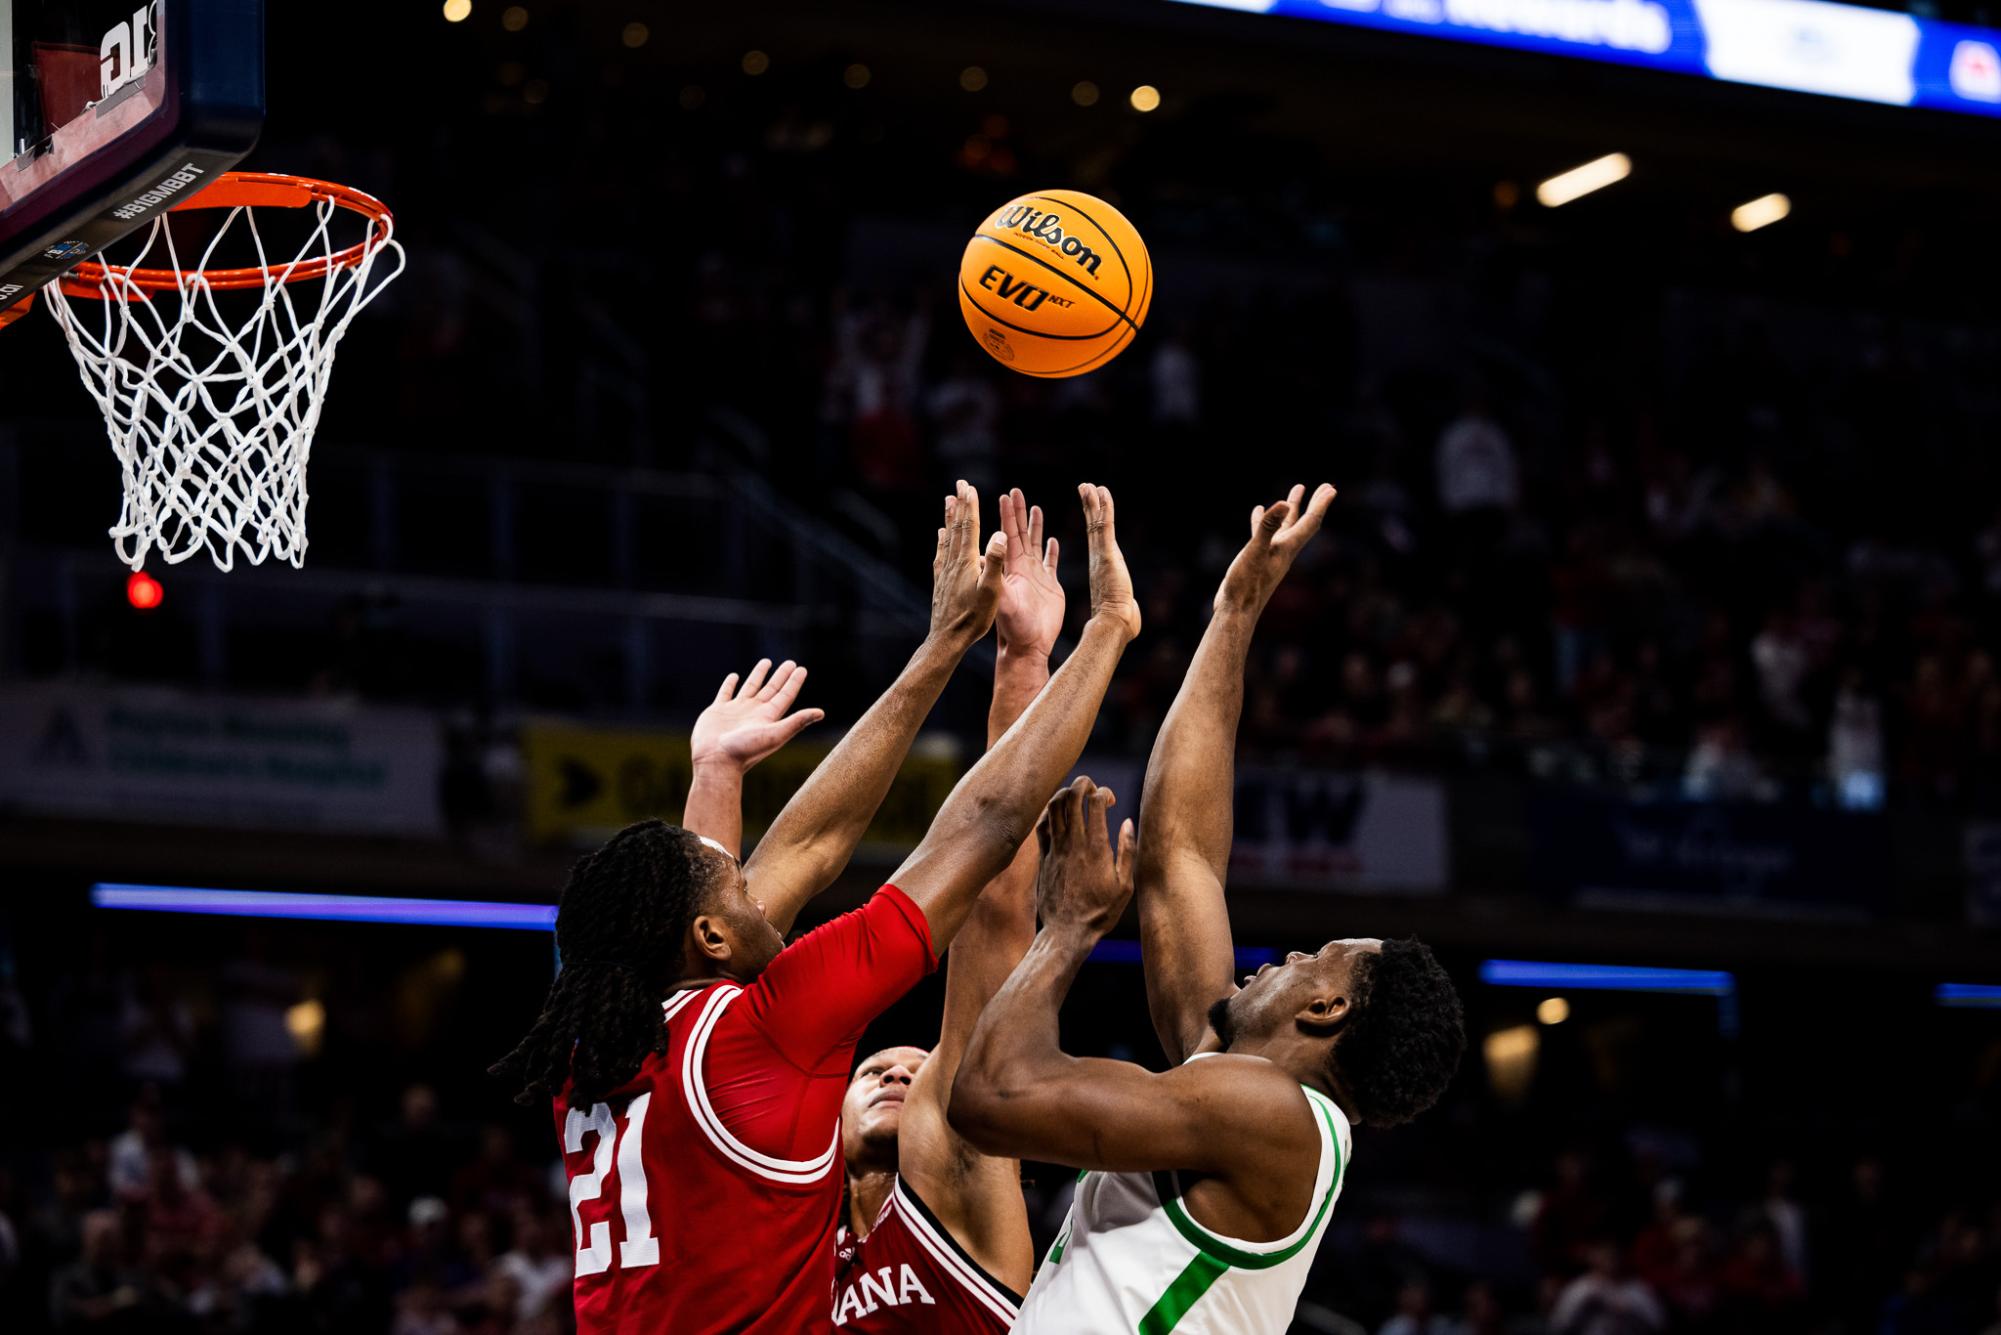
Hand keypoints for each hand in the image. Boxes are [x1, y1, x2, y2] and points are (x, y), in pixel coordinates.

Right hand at [689, 660, 824, 771]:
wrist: (715, 761)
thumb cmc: (745, 751)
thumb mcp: (775, 734)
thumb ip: (796, 722)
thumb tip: (821, 713)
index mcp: (768, 718)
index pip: (785, 696)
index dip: (794, 682)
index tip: (801, 669)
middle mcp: (753, 713)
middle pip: (771, 690)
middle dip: (781, 676)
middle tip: (790, 662)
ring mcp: (735, 712)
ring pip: (750, 688)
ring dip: (758, 675)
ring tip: (766, 662)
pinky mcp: (717, 712)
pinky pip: (725, 693)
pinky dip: (729, 684)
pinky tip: (734, 676)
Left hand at [929, 480, 1006, 648]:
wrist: (947, 639)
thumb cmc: (973, 618)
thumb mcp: (990, 592)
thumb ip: (994, 563)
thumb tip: (999, 535)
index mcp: (967, 562)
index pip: (970, 527)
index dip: (970, 506)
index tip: (970, 487)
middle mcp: (954, 562)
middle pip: (958, 527)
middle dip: (960, 505)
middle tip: (959, 485)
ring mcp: (946, 571)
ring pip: (948, 537)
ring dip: (950, 517)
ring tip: (948, 501)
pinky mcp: (941, 581)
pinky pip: (942, 553)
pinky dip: (943, 539)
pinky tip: (941, 535)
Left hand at [996, 487, 1063, 657]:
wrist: (1024, 649)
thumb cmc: (1009, 627)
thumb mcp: (999, 596)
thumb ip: (996, 570)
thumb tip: (992, 542)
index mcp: (1007, 568)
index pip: (1003, 533)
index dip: (1001, 514)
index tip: (1000, 494)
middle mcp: (1019, 569)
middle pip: (1017, 533)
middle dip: (1015, 512)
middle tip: (1014, 491)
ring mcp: (1034, 577)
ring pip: (1034, 544)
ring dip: (1033, 526)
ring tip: (1034, 507)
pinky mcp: (1049, 587)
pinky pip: (1050, 564)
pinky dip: (1052, 551)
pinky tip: (1053, 541)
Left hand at [1033, 777, 1135, 934]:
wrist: (1067, 933)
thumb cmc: (1100, 913)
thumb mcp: (1125, 886)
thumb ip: (1127, 851)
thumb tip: (1127, 822)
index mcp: (1096, 848)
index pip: (1095, 801)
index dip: (1103, 791)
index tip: (1110, 801)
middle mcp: (1073, 844)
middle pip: (1071, 796)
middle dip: (1083, 783)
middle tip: (1092, 788)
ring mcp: (1055, 849)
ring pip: (1053, 806)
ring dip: (1065, 794)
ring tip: (1076, 798)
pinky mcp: (1043, 857)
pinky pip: (1041, 825)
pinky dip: (1050, 813)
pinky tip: (1060, 817)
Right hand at [1079, 483, 1140, 641]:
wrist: (1113, 623)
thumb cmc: (1119, 621)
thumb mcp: (1124, 606)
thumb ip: (1127, 604)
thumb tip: (1132, 613)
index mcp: (1101, 566)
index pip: (1097, 537)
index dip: (1093, 520)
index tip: (1091, 506)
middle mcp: (1098, 557)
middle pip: (1092, 525)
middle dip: (1088, 506)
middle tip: (1085, 488)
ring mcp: (1101, 554)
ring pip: (1095, 521)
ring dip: (1092, 502)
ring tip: (1088, 485)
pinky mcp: (1107, 552)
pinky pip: (1104, 524)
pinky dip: (1102, 507)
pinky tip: (1101, 491)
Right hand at [1215, 482, 1336, 615]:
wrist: (1236, 612)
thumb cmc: (1245, 585)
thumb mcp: (1254, 552)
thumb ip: (1267, 527)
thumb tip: (1283, 504)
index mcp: (1286, 548)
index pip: (1310, 523)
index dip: (1320, 505)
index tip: (1331, 489)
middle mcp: (1283, 551)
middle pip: (1305, 524)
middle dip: (1315, 505)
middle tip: (1327, 487)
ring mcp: (1271, 556)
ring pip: (1286, 527)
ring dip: (1292, 509)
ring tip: (1295, 492)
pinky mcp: (1257, 559)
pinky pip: (1265, 534)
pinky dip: (1264, 521)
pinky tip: (1257, 511)